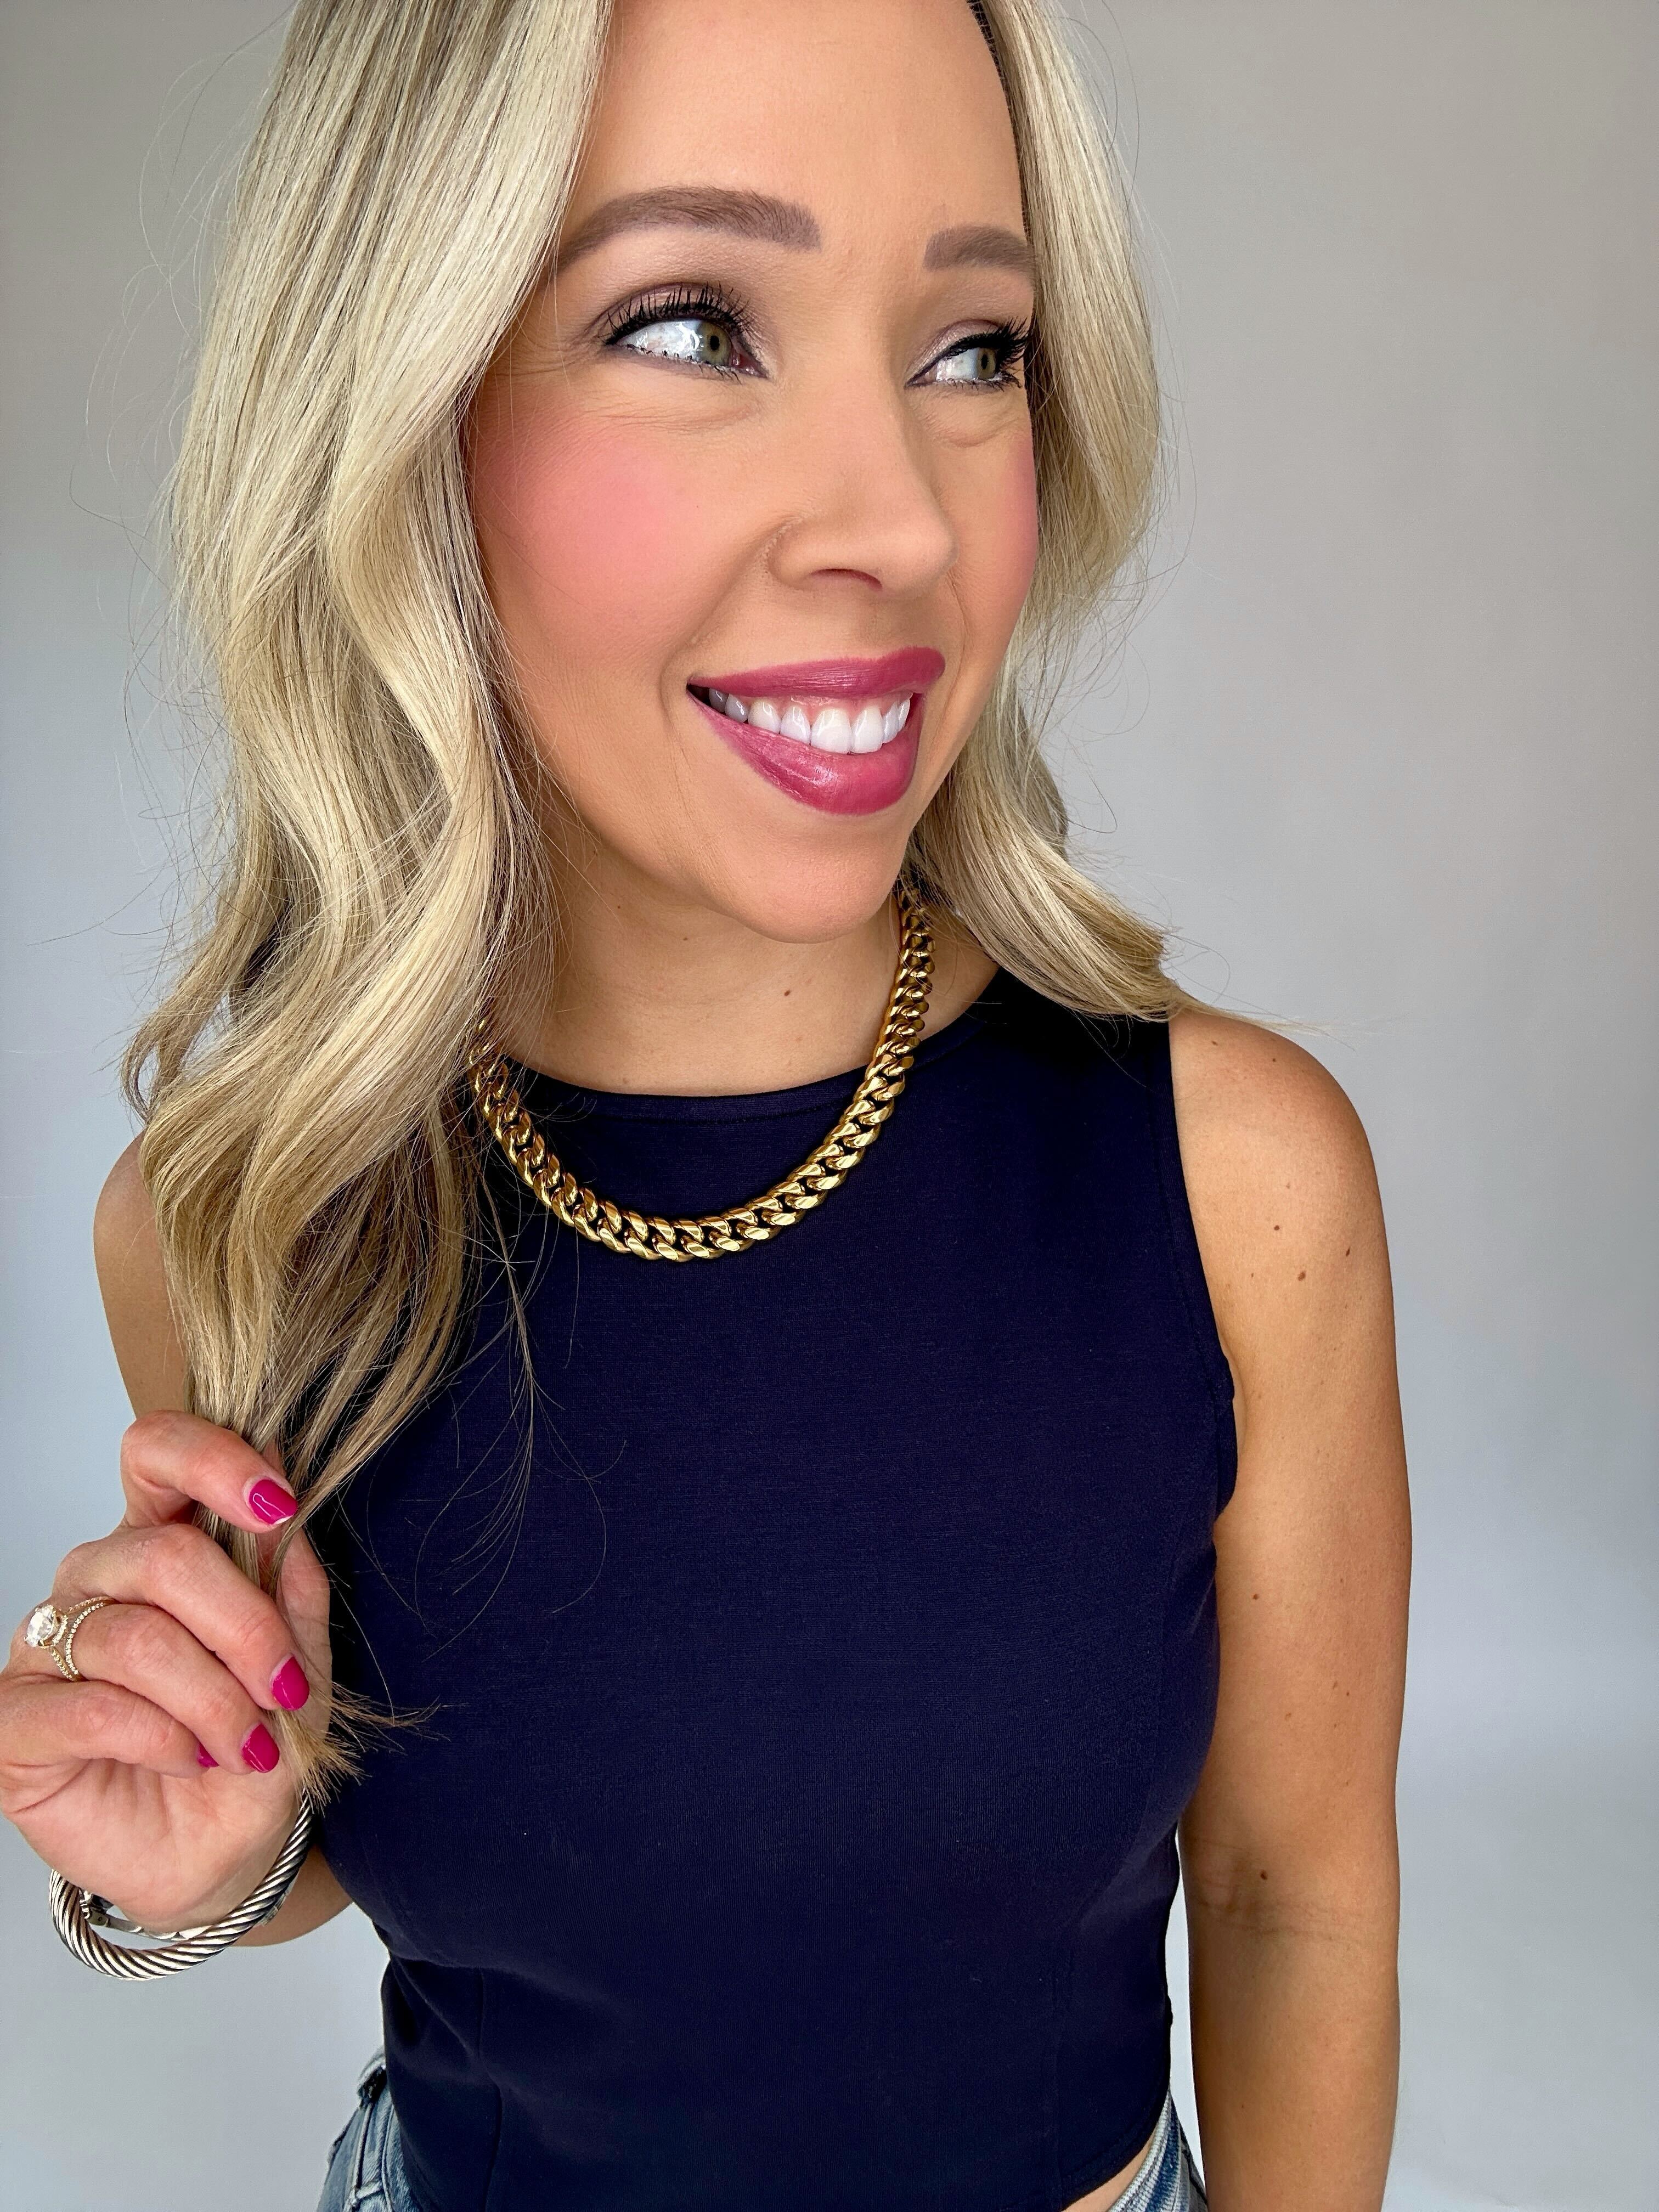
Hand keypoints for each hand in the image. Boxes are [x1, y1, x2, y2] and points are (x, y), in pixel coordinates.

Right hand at [0, 1411, 331, 1931]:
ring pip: (134, 1636)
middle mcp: (94, 1584)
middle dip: (243, 1625)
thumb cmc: (253, 1746)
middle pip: (161, 1556)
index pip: (155, 1455)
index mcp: (159, 1546)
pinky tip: (193, 1758)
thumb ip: (291, 1583)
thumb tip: (285, 1506)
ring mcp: (46, 1651)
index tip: (278, 1505)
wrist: (224, 1852)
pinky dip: (163, 1735)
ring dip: (213, 1696)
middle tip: (282, 1686)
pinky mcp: (17, 1724)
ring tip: (249, 1742)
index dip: (213, 1461)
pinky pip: (94, 1707)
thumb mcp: (298, 1660)